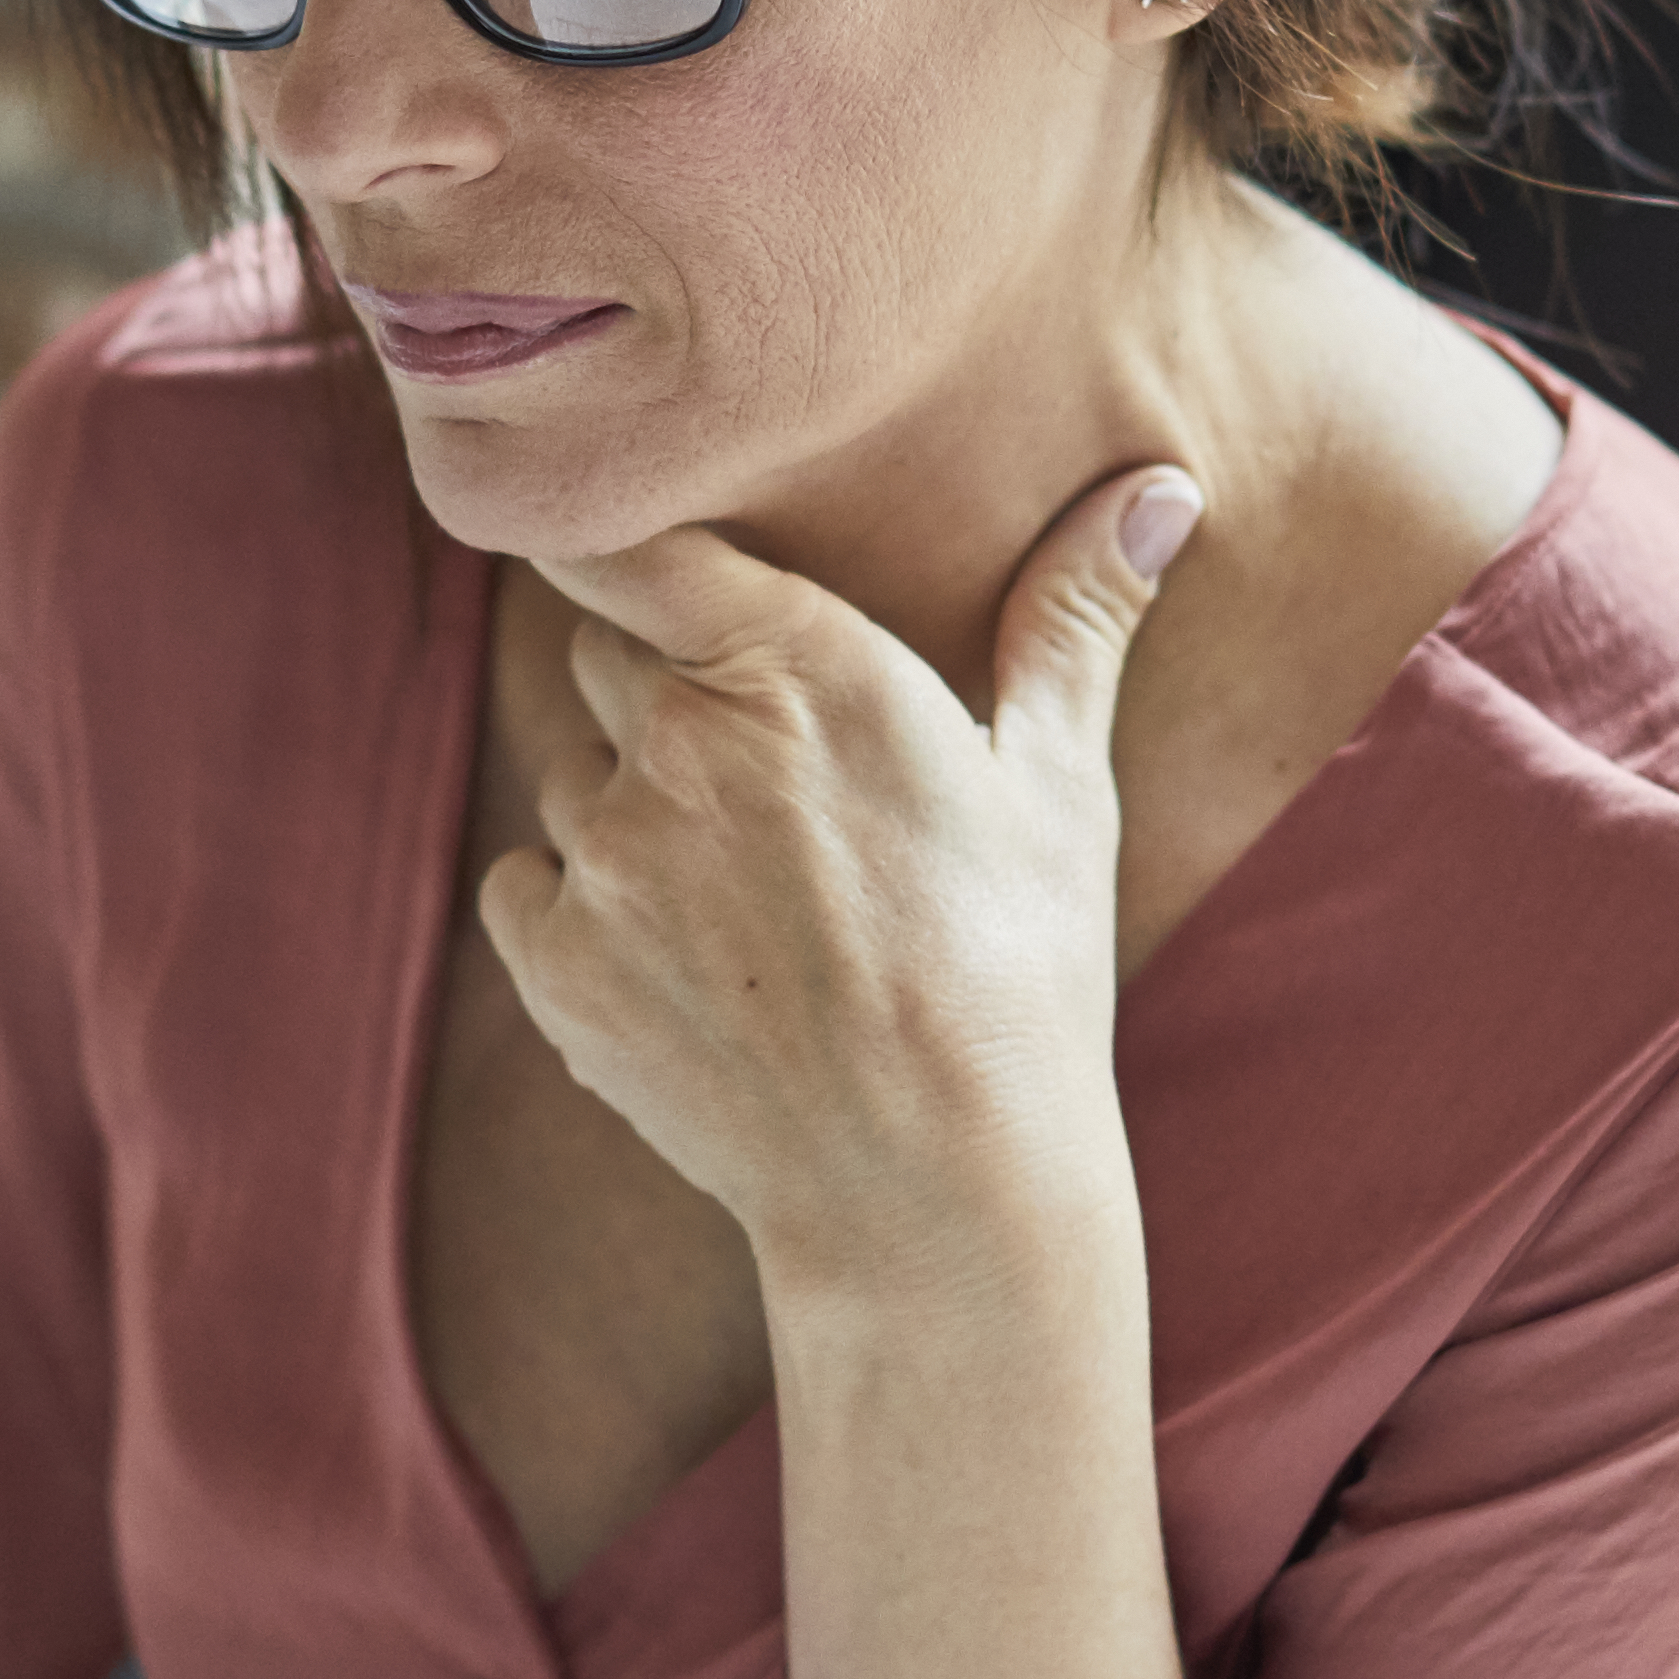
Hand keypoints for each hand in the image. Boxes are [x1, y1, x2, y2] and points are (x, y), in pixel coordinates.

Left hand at [470, 464, 1206, 1294]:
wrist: (934, 1189)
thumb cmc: (1019, 978)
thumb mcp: (1062, 786)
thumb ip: (1074, 618)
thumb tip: (1156, 489)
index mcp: (800, 662)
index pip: (634, 541)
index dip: (622, 543)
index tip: (637, 561)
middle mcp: (681, 739)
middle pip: (603, 652)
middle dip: (660, 687)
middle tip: (757, 770)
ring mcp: (605, 854)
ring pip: (569, 773)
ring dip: (625, 805)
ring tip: (741, 893)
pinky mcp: (555, 962)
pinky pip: (521, 883)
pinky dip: (574, 908)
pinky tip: (678, 957)